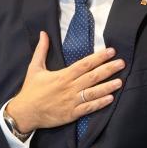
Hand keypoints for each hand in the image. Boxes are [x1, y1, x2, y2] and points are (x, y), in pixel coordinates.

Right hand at [7, 31, 124, 131]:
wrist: (25, 112)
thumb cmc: (31, 90)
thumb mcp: (34, 68)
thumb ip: (41, 50)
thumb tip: (43, 33)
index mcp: (62, 76)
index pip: (84, 64)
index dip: (99, 57)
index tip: (111, 51)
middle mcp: (69, 88)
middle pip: (93, 77)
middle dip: (109, 69)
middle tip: (122, 63)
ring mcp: (71, 101)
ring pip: (94, 92)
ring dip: (108, 86)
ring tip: (120, 81)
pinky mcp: (72, 114)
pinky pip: (89, 107)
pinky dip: (100, 103)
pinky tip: (110, 98)